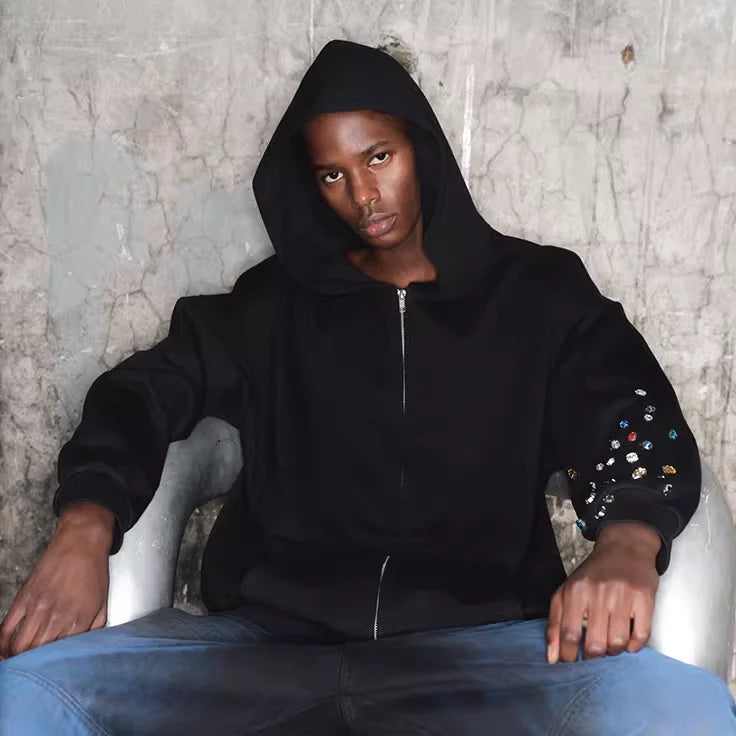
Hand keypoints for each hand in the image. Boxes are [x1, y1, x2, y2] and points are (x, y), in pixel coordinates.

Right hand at [0, 502, 113, 658]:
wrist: (82, 543)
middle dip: (33, 667)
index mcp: (78, 620)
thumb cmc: (94, 572)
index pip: (61, 654)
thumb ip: (94, 628)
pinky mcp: (24, 598)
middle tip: (31, 673)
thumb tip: (86, 647)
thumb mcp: (103, 602)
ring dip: (16, 658)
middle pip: (37, 654)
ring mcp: (37, 608)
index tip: (52, 672)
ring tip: (17, 666)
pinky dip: (1, 644)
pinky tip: (3, 652)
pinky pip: (6, 628)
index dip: (54, 666)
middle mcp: (56, 617)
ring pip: (20, 645)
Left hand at [546, 521, 659, 663]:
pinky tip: (628, 639)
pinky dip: (634, 645)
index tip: (570, 662)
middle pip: (594, 644)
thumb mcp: (566, 592)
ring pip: (618, 643)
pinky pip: (641, 636)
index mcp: (575, 592)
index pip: (568, 634)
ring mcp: (623, 596)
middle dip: (593, 656)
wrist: (624, 549)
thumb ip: (555, 624)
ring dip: (614, 651)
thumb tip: (551, 658)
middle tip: (593, 652)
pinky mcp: (644, 599)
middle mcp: (598, 593)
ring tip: (610, 642)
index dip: (568, 655)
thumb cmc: (593, 575)